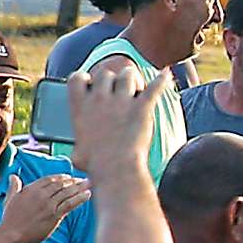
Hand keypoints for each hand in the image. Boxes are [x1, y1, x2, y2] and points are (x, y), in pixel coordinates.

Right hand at [0, 172, 91, 242]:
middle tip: (82, 179)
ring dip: (79, 187)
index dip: (61, 177)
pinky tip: (88, 194)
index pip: (50, 179)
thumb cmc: (10, 219)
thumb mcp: (10, 199)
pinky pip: (70, 204)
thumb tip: (13, 176)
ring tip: (88, 183)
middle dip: (73, 181)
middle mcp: (40, 195)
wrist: (11, 234)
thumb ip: (14, 187)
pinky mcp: (54, 215)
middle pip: (60, 184)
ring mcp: (48, 205)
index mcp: (30, 189)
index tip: (69, 177)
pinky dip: (80, 198)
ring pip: (67, 193)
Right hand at [68, 54, 165, 180]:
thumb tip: (80, 153)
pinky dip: (161, 80)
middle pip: (106, 74)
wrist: (116, 169)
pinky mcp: (142, 107)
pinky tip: (166, 75)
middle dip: (112, 79)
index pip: (77, 77)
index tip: (90, 86)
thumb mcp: (78, 152)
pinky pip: (154, 87)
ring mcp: (122, 101)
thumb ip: (79, 144)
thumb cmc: (95, 164)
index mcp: (79, 105)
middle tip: (119, 90)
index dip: (84, 79)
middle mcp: (99, 97)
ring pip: (128, 75)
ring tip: (137, 87)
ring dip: (132, 79)